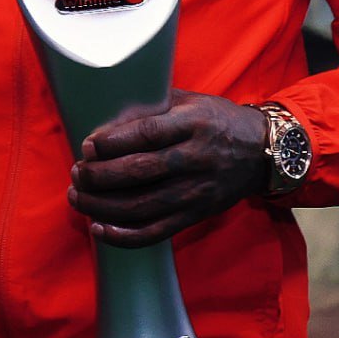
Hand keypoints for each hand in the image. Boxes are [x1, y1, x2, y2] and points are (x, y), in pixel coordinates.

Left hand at [68, 89, 268, 247]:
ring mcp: (196, 192)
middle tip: (76, 172)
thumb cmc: (216, 120)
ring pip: (143, 206)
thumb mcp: (189, 102)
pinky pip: (157, 232)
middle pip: (140, 172)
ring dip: (103, 205)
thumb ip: (152, 108)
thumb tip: (105, 121)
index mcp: (193, 124)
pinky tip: (100, 229)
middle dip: (100, 176)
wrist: (262, 153)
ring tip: (78, 197)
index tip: (88, 145)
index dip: (113, 142)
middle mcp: (196, 159)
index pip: (147, 134)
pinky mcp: (196, 215)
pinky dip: (125, 236)